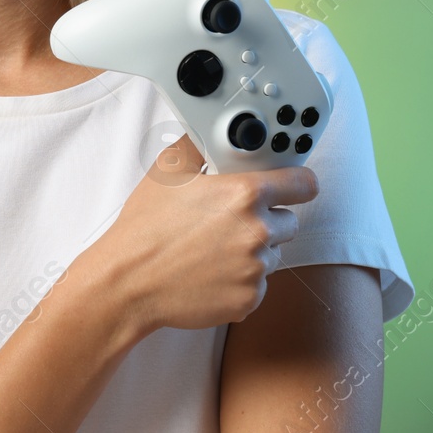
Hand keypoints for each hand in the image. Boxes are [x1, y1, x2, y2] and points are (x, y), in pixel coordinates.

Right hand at [92, 133, 319, 333]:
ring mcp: (255, 269)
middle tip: (231, 220)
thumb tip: (213, 133)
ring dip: (254, 250)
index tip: (295, 185)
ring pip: (273, 254)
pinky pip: (258, 284)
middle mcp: (257, 231)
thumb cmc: (145, 228)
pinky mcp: (249, 299)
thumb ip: (200, 145)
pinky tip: (211, 271)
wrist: (129, 283)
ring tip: (214, 248)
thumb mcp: (167, 171)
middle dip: (267, 218)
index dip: (298, 182)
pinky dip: (241, 279)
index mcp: (244, 194)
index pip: (303, 184)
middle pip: (289, 222)